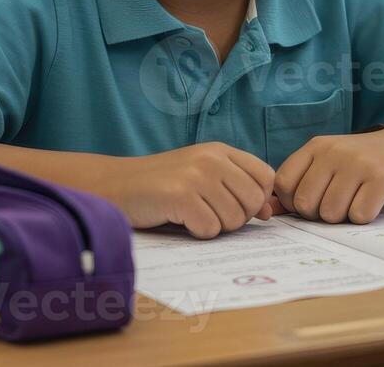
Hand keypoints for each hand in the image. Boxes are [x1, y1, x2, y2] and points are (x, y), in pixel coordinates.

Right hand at [102, 143, 276, 238]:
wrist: (115, 185)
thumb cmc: (161, 185)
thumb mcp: (202, 176)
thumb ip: (235, 187)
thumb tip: (269, 212)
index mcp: (220, 150)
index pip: (265, 176)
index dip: (257, 198)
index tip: (237, 206)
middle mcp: (211, 158)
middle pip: (253, 201)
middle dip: (235, 218)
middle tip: (208, 214)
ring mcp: (196, 175)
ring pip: (234, 219)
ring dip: (214, 226)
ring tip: (191, 215)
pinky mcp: (180, 195)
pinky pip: (210, 229)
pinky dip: (196, 232)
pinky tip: (179, 220)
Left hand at [274, 128, 383, 224]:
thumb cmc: (360, 162)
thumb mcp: (328, 162)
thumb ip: (299, 183)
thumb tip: (268, 210)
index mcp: (316, 147)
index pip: (283, 184)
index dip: (293, 202)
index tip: (312, 200)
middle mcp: (334, 152)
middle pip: (305, 205)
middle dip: (318, 214)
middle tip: (338, 203)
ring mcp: (358, 164)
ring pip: (331, 214)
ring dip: (343, 217)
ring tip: (356, 200)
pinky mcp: (382, 179)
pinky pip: (359, 216)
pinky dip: (364, 217)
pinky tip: (372, 201)